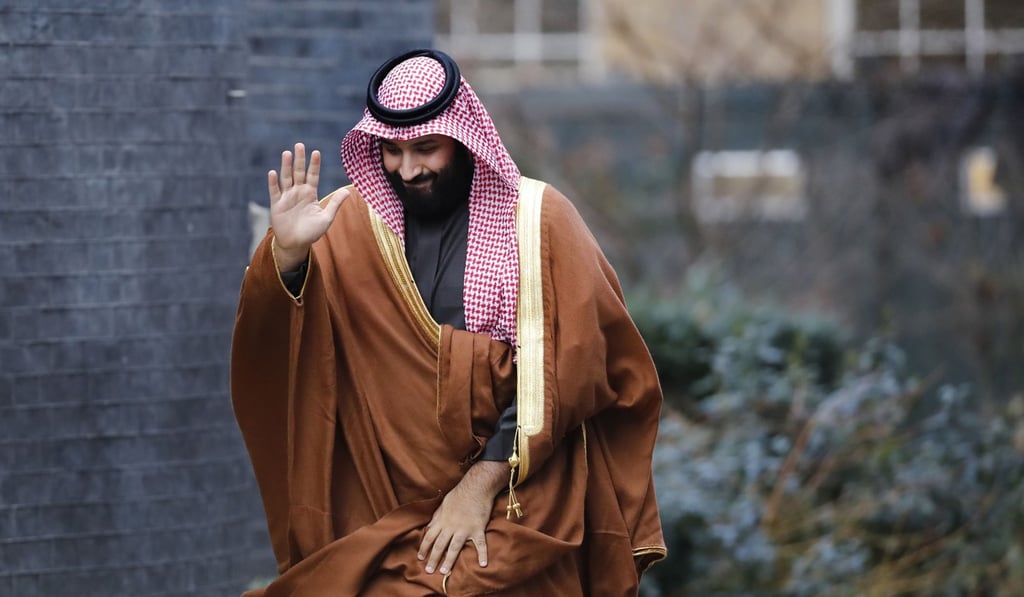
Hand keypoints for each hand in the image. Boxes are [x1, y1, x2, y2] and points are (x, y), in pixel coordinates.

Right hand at [267, 143, 347, 270]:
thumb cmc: (311, 232)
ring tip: (287, 153)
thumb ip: (335, 204)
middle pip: (298, 172)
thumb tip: (348, 191)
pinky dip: (273, 183)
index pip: (313, 175)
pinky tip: (272, 173)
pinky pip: (274, 192)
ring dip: (286, 166)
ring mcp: (286, 197)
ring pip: (286, 178)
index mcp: (310, 194)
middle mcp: (298, 192)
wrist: (295, 244)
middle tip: (299, 145)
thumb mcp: (326, 218)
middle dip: (299, 159)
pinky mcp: (276, 205)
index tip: (316, 152)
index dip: (314, 164)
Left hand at [418, 460, 508, 575]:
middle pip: (440, 545)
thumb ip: (436, 518)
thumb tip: (429, 528)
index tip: (420, 558)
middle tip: (429, 571)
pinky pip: (480, 544)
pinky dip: (482, 554)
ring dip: (449, 560)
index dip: (424, 548)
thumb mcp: (444, 504)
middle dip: (433, 559)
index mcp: (442, 520)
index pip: (429, 537)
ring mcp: (465, 529)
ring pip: (454, 548)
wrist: (476, 487)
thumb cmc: (459, 494)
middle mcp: (451, 526)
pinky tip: (482, 565)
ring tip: (444, 572)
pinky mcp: (478, 529)